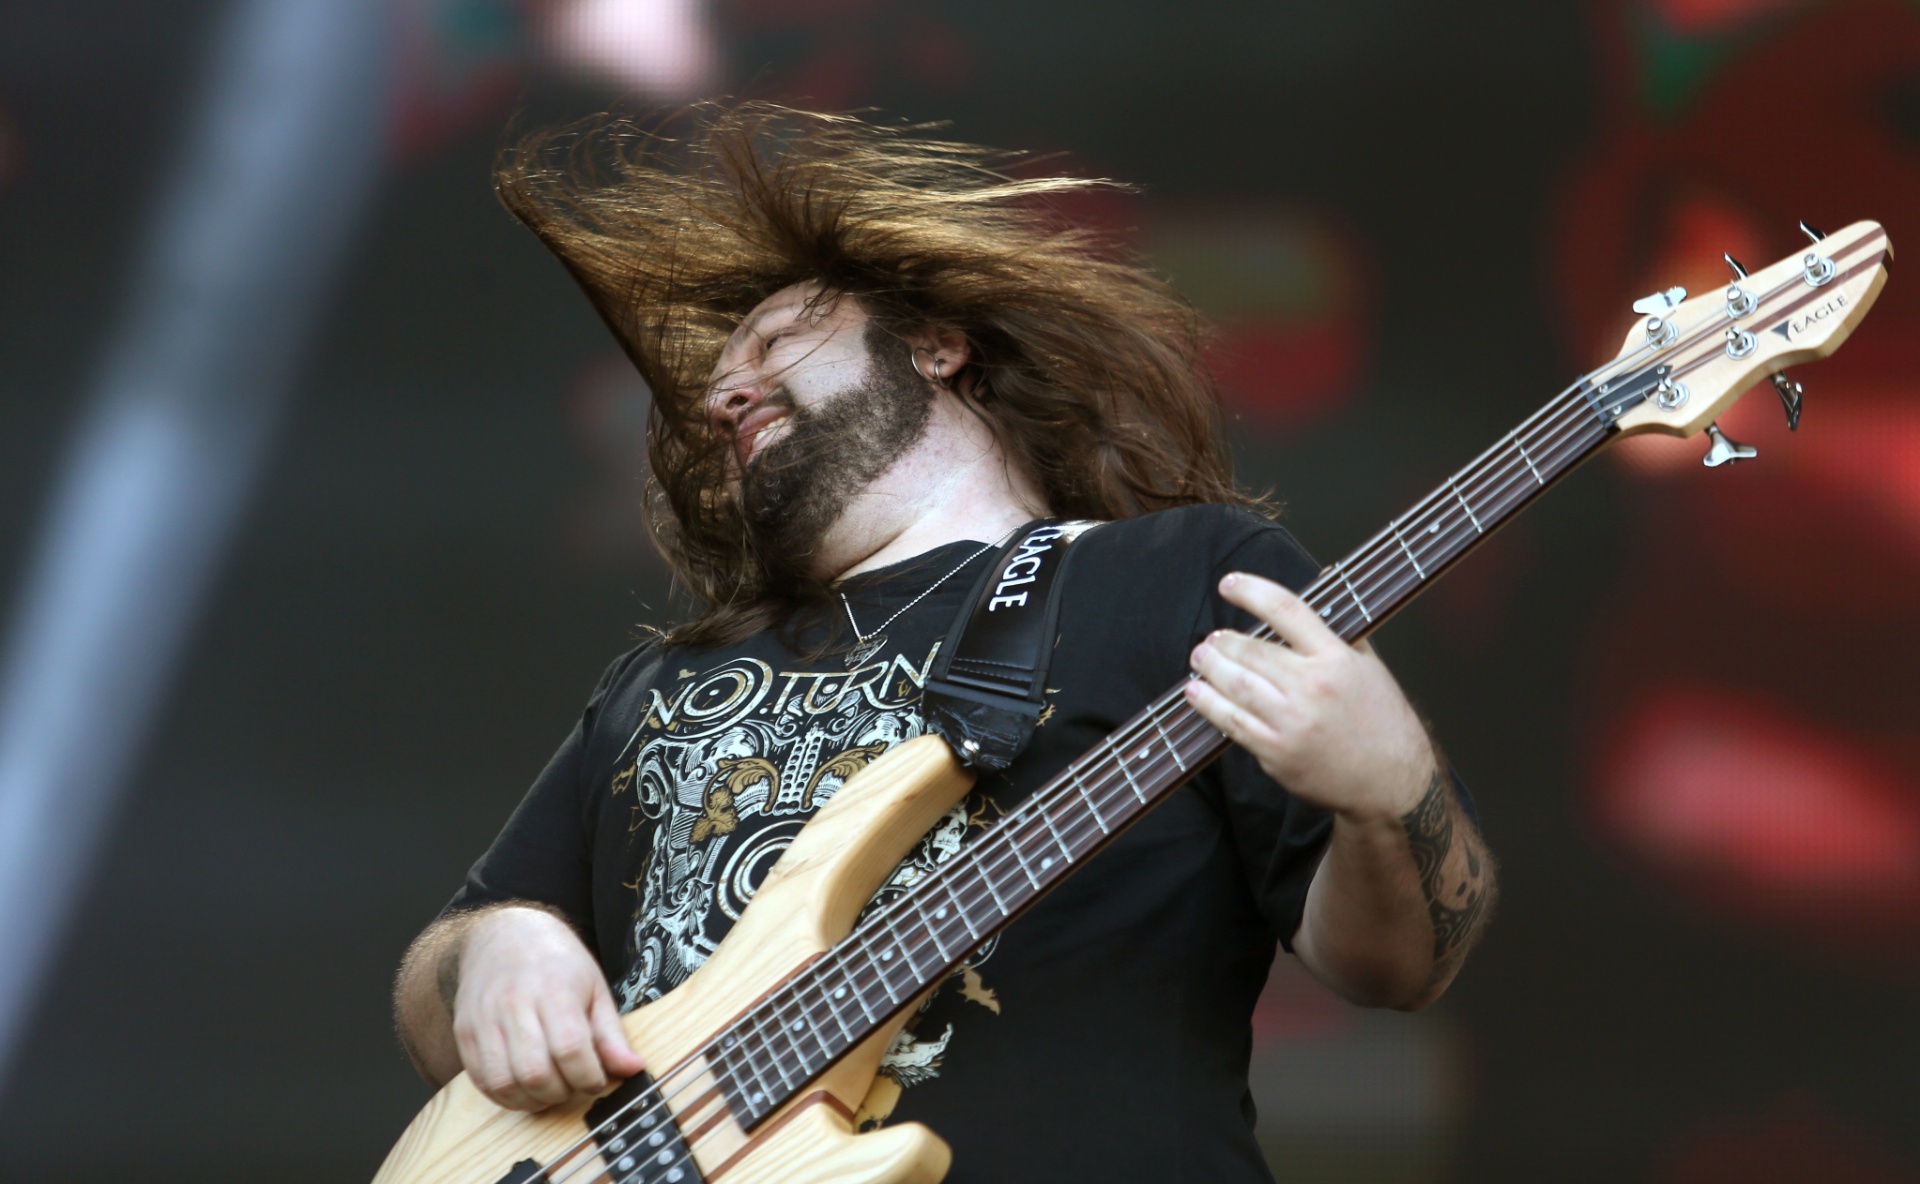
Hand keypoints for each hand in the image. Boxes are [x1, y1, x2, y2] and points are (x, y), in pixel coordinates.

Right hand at [451, 906, 643, 1110]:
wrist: (506, 934)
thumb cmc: (557, 962)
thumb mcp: (595, 988)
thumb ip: (611, 1034)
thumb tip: (633, 1069)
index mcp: (553, 989)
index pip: (570, 1049)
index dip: (588, 1076)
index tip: (597, 1079)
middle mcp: (514, 1004)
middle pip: (535, 1072)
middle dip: (561, 1092)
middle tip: (572, 1085)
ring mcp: (484, 1020)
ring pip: (504, 1082)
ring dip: (532, 1100)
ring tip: (549, 1090)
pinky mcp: (464, 1032)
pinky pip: (481, 1080)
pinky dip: (504, 1095)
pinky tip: (524, 1088)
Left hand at [1184, 572, 1434, 818]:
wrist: (1391, 782)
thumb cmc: (1383, 722)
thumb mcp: (1370, 666)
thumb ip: (1342, 624)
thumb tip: (1323, 578)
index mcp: (1336, 658)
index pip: (1286, 610)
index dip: (1251, 591)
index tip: (1229, 584)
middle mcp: (1312, 686)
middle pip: (1252, 651)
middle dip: (1223, 642)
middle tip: (1211, 639)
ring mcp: (1292, 721)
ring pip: (1236, 684)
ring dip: (1209, 668)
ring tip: (1200, 658)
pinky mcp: (1277, 752)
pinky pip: (1232, 722)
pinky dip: (1208, 705)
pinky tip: (1196, 693)